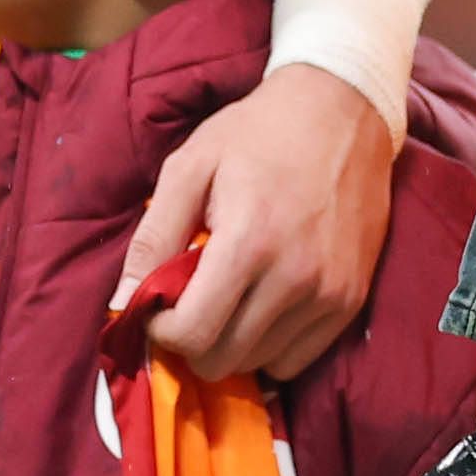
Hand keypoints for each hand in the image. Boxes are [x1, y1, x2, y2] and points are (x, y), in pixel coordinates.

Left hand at [125, 63, 400, 383]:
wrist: (345, 111)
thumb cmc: (259, 133)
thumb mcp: (191, 166)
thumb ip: (153, 236)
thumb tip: (123, 302)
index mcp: (250, 241)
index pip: (192, 333)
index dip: (161, 330)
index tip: (158, 305)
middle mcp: (296, 277)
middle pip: (222, 360)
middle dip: (191, 341)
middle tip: (189, 302)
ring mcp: (330, 294)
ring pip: (259, 365)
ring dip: (230, 343)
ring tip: (228, 297)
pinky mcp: (351, 300)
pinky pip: (297, 360)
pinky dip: (269, 346)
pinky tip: (262, 305)